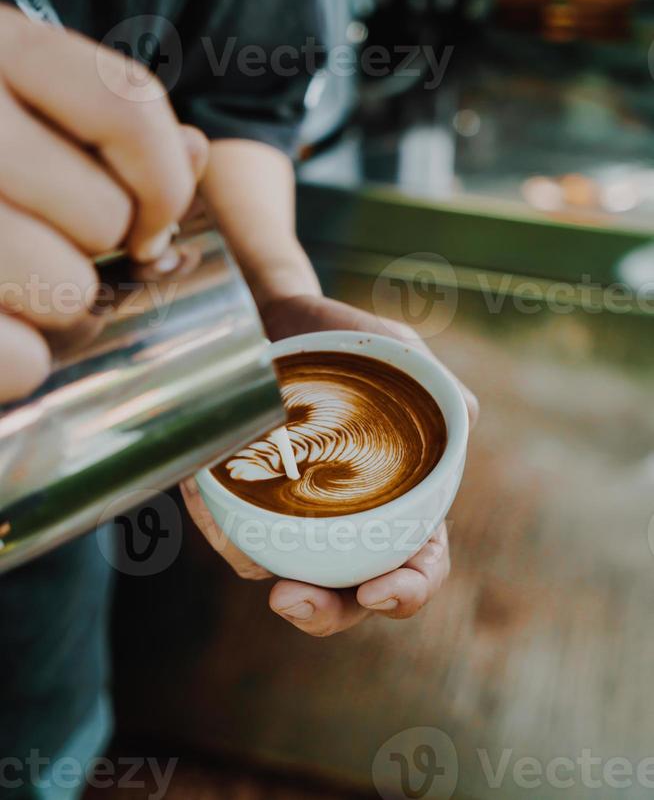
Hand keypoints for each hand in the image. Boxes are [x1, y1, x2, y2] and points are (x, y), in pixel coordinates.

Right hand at [0, 7, 207, 402]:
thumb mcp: (19, 95)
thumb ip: (108, 121)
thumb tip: (194, 152)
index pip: (130, 108)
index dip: (164, 180)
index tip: (147, 218)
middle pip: (103, 217)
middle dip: (94, 244)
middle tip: (46, 237)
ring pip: (65, 290)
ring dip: (55, 303)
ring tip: (10, 277)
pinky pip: (19, 360)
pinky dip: (18, 360)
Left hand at [182, 293, 477, 635]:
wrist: (278, 316)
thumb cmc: (351, 339)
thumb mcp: (403, 353)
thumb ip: (444, 388)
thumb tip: (468, 419)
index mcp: (405, 501)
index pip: (419, 566)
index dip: (408, 591)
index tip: (378, 591)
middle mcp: (352, 522)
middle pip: (347, 597)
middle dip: (324, 613)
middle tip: (291, 598)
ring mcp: (296, 519)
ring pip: (282, 577)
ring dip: (257, 568)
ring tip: (231, 523)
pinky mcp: (246, 505)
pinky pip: (233, 535)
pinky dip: (217, 523)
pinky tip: (202, 489)